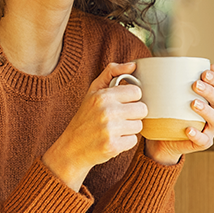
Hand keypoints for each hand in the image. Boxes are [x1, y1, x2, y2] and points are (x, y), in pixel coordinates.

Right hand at [42, 62, 147, 190]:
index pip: (136, 92)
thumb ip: (111, 73)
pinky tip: (113, 140)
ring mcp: (110, 129)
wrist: (72, 147)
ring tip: (115, 129)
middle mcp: (107, 111)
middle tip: (119, 118)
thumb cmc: (85, 117)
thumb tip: (133, 65)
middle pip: (142, 109)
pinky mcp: (113, 146)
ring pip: (139, 125)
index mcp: (103, 96)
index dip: (131, 98)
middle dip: (133, 114)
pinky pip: (133, 141)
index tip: (121, 103)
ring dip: (129, 128)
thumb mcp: (93, 91)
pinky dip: (125, 142)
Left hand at [145, 64, 213, 164]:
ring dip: (206, 110)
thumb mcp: (170, 95)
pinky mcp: (202, 142)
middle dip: (210, 91)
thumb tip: (166, 59)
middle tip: (195, 85)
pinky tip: (188, 129)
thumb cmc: (169, 112)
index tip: (204, 72)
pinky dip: (197, 135)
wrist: (163, 139)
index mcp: (210, 99)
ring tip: (193, 103)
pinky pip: (203, 140)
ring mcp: (210, 129)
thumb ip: (172, 79)